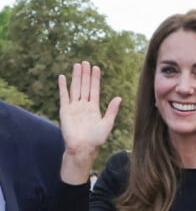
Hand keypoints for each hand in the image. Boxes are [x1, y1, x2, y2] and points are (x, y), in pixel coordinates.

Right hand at [58, 61, 121, 183]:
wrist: (83, 148)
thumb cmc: (96, 139)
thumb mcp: (107, 123)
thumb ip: (112, 110)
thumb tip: (119, 97)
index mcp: (94, 107)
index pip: (94, 89)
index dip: (95, 79)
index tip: (96, 68)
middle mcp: (84, 105)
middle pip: (85, 86)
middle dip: (85, 74)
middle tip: (85, 62)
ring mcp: (74, 107)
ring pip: (75, 88)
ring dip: (76, 77)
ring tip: (76, 65)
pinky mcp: (65, 111)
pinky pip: (63, 96)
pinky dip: (62, 87)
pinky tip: (62, 77)